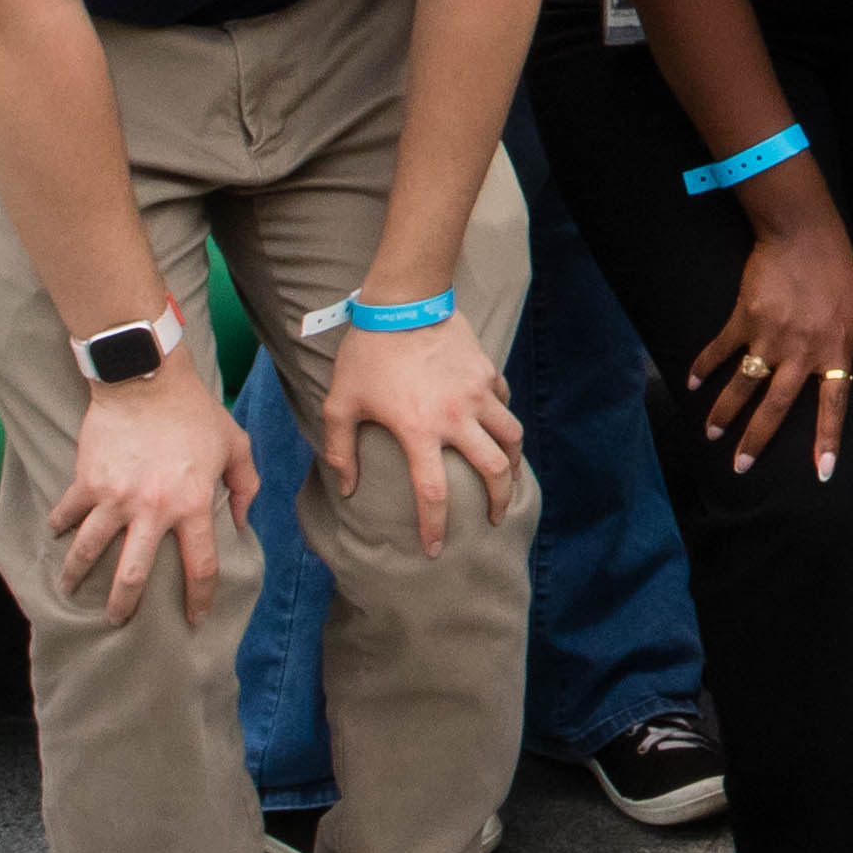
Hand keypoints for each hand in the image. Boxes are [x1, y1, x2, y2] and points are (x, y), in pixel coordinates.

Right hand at [52, 363, 254, 627]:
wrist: (147, 380)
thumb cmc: (196, 412)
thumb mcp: (236, 445)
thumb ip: (245, 486)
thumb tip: (241, 522)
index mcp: (192, 505)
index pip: (200, 566)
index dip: (199, 598)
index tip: (193, 619)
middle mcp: (152, 510)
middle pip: (133, 575)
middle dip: (124, 605)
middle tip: (118, 621)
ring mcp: (114, 498)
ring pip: (89, 551)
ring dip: (76, 575)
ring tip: (70, 589)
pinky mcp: (86, 482)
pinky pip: (67, 513)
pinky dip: (59, 526)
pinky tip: (57, 536)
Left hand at [320, 308, 528, 546]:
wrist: (402, 303)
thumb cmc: (366, 354)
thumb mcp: (340, 403)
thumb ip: (342, 450)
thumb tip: (349, 488)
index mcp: (419, 431)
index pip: (433, 493)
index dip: (436, 526)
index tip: (437, 549)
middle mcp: (456, 417)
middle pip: (493, 470)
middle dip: (498, 500)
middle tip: (495, 517)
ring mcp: (476, 393)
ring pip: (511, 436)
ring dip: (512, 462)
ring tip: (508, 476)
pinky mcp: (486, 372)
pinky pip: (503, 402)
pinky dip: (502, 418)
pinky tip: (495, 425)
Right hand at [692, 219, 852, 482]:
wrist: (804, 233)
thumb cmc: (841, 269)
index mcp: (834, 350)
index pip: (833, 404)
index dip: (827, 439)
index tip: (821, 472)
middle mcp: (800, 351)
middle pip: (777, 405)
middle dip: (757, 440)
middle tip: (740, 468)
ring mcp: (769, 336)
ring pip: (743, 384)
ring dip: (724, 412)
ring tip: (710, 436)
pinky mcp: (743, 319)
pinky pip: (720, 349)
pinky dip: (703, 366)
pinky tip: (689, 383)